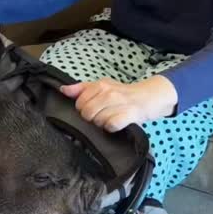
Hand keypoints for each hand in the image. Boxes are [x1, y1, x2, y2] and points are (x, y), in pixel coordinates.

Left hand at [60, 75, 177, 131]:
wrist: (149, 97)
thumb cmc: (123, 93)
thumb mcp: (102, 86)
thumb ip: (82, 88)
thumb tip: (63, 89)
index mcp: (100, 85)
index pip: (79, 103)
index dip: (84, 108)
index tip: (94, 107)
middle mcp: (109, 93)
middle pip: (86, 113)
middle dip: (93, 117)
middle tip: (103, 114)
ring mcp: (119, 103)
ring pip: (97, 121)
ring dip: (104, 123)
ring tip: (112, 117)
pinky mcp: (128, 115)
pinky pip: (110, 126)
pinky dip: (112, 127)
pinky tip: (118, 123)